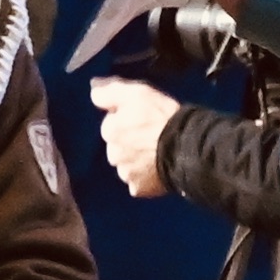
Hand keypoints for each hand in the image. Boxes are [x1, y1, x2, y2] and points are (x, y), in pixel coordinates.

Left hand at [91, 76, 184, 199]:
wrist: (187, 146)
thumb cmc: (162, 117)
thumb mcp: (136, 93)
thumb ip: (109, 92)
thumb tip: (93, 91)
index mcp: (110, 131)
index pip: (111, 125)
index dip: (127, 121)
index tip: (143, 119)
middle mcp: (112, 154)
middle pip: (117, 147)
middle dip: (129, 143)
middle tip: (151, 137)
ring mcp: (125, 173)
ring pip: (126, 166)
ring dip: (136, 161)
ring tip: (156, 153)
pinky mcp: (139, 188)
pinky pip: (138, 183)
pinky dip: (145, 178)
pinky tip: (157, 169)